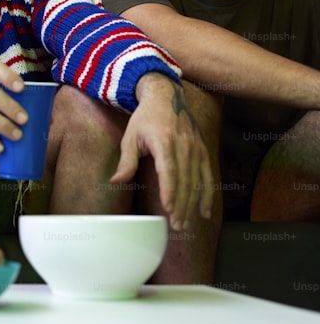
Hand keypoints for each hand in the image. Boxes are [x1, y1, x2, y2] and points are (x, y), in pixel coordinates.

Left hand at [111, 73, 213, 230]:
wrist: (166, 97)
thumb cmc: (145, 119)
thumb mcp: (130, 137)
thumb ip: (126, 161)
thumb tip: (116, 182)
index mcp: (164, 141)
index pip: (169, 171)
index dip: (170, 191)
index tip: (168, 209)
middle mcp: (184, 146)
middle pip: (185, 181)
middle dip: (181, 206)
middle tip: (176, 226)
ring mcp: (196, 148)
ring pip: (197, 182)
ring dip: (192, 205)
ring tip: (186, 224)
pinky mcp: (203, 151)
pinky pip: (207, 176)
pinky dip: (207, 195)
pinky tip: (204, 212)